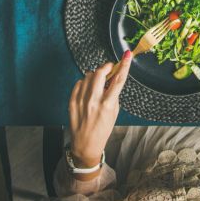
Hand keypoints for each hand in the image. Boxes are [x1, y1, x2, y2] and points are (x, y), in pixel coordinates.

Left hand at [67, 51, 130, 175]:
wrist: (85, 145)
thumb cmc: (103, 129)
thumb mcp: (114, 112)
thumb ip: (113, 94)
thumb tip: (113, 77)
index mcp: (107, 105)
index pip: (118, 80)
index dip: (124, 65)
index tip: (127, 55)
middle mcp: (94, 101)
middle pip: (99, 73)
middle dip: (105, 67)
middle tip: (108, 69)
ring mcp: (81, 101)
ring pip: (87, 76)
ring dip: (94, 76)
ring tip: (97, 84)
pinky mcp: (72, 102)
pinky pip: (78, 83)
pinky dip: (84, 83)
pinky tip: (88, 90)